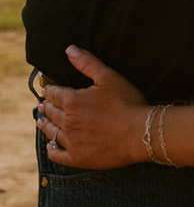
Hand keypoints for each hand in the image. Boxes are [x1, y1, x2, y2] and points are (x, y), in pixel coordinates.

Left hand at [37, 46, 148, 169]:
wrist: (140, 133)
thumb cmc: (127, 103)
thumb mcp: (108, 77)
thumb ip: (87, 63)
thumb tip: (69, 50)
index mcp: (73, 101)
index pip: (54, 94)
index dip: (49, 91)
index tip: (46, 90)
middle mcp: (67, 121)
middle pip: (51, 113)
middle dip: (47, 107)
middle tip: (43, 105)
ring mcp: (72, 141)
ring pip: (51, 132)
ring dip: (45, 126)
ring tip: (41, 122)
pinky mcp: (78, 157)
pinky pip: (58, 155)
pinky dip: (52, 150)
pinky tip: (51, 147)